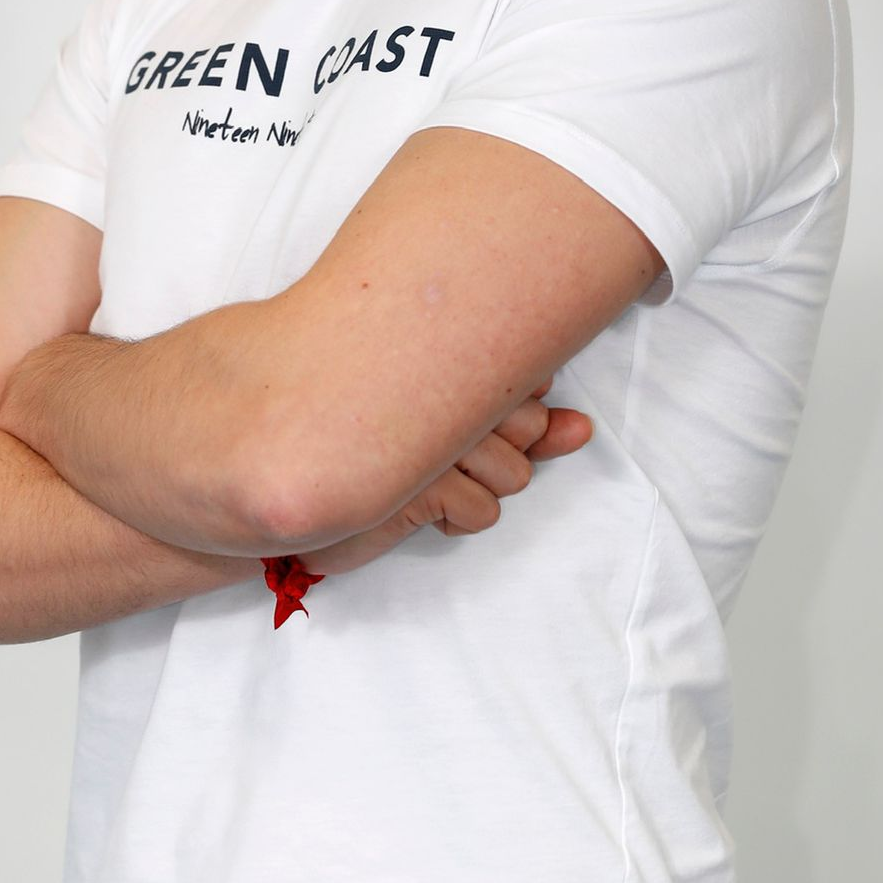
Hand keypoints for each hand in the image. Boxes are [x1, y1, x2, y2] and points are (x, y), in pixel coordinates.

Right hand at [300, 378, 592, 576]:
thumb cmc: (382, 455)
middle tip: (449, 456)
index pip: (526, 386)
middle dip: (504, 455)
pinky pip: (482, 512)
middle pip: (530, 429)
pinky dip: (457, 519)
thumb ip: (526, 425)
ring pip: (513, 474)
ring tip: (431, 478)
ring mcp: (429, 438)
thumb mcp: (462, 435)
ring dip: (479, 488)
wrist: (299, 486)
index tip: (471, 424)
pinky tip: (419, 507)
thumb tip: (584, 428)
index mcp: (444, 363)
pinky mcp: (416, 486)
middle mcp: (441, 393)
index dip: (520, 415)